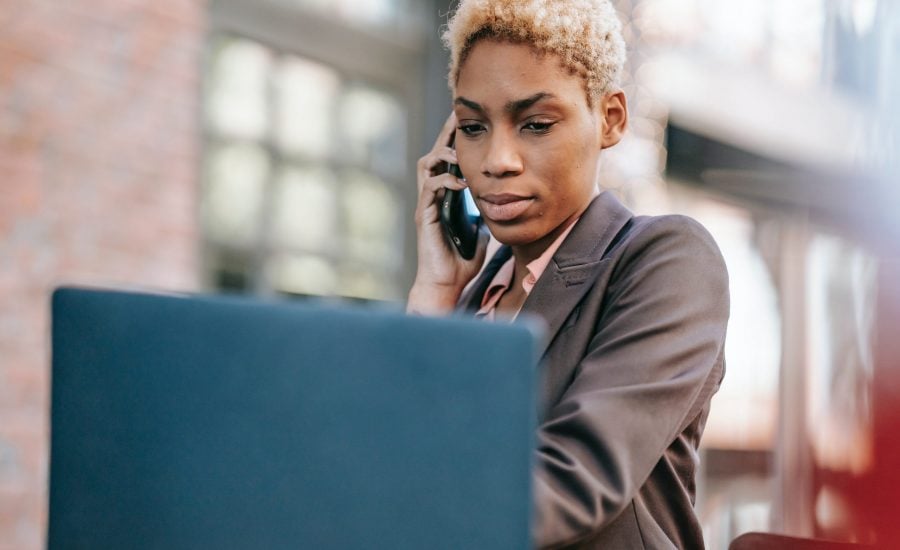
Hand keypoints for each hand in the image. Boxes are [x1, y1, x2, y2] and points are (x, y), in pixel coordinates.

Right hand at [407, 113, 488, 314]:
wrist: (445, 285)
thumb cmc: (461, 262)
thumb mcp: (482, 232)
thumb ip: (486, 215)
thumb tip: (500, 205)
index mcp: (446, 196)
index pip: (449, 159)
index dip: (457, 139)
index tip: (471, 121)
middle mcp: (432, 196)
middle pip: (435, 153)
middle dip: (446, 133)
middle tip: (459, 116)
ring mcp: (426, 204)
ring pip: (427, 164)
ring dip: (444, 154)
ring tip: (461, 152)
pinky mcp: (424, 216)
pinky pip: (430, 189)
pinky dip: (445, 181)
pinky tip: (461, 182)